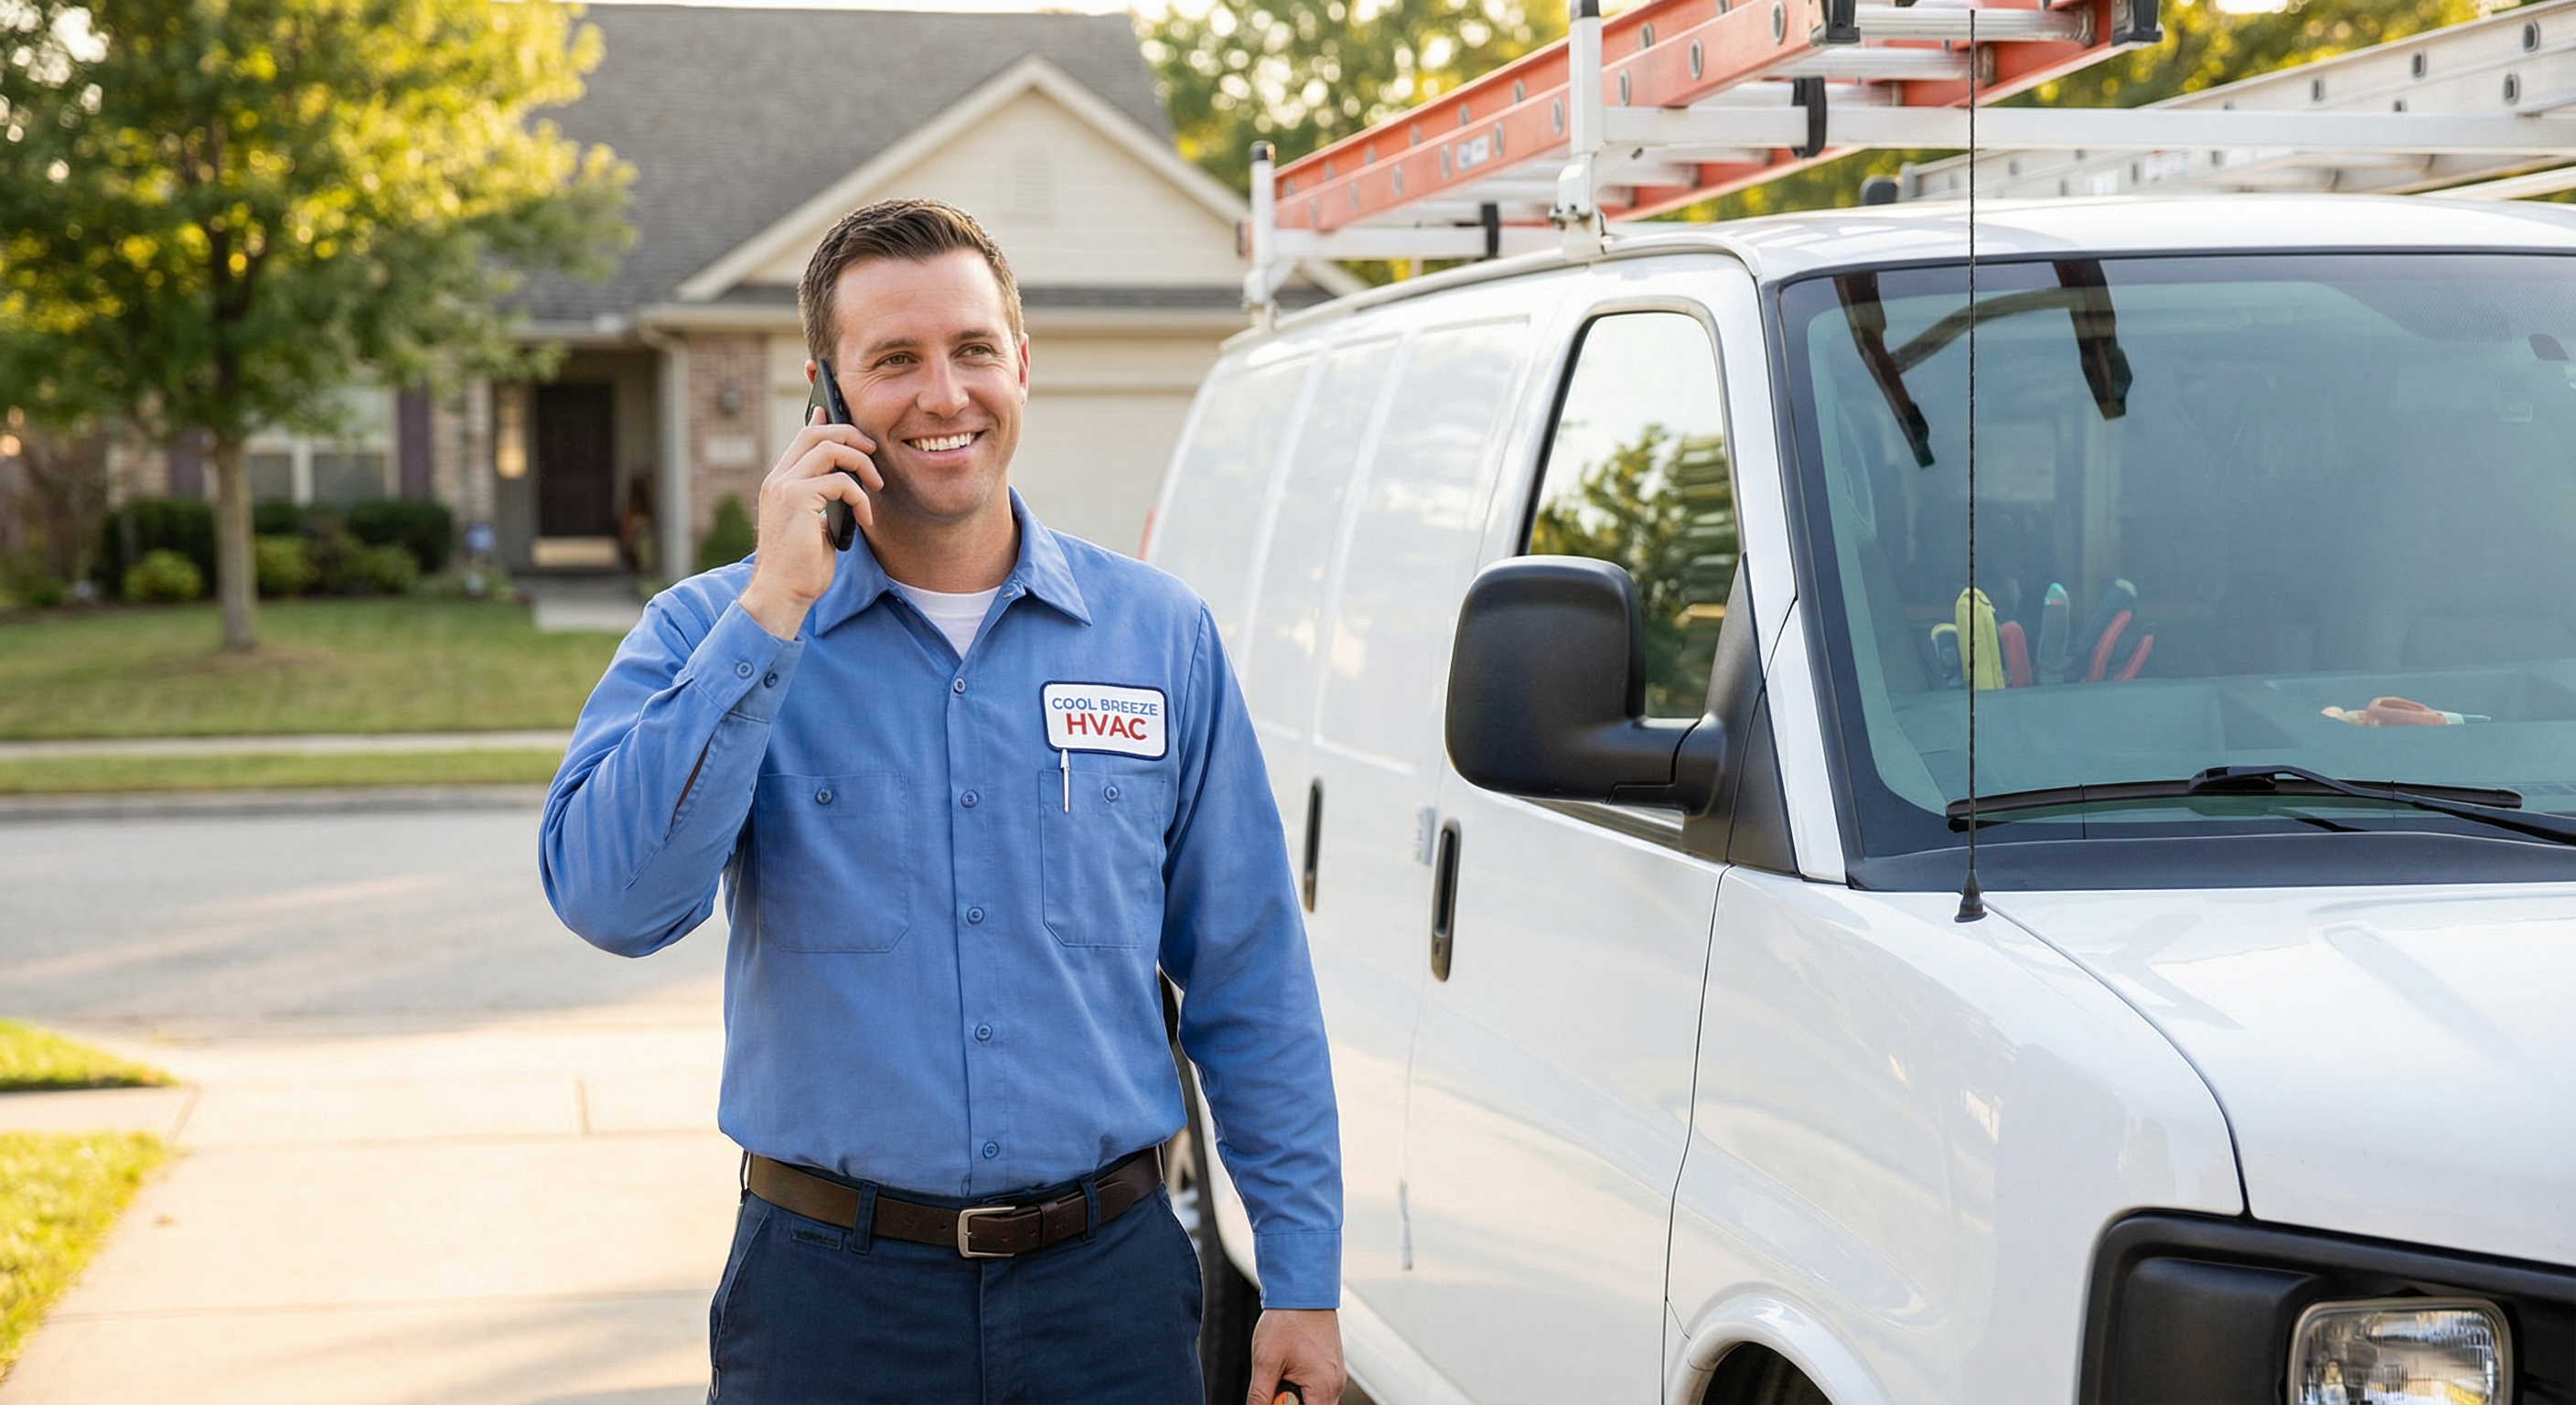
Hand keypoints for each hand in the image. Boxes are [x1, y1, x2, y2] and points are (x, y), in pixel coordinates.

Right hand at [738, 407, 880, 639]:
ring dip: (861, 464)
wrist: (782, 594)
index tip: (846, 418)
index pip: (803, 438)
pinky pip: (840, 482)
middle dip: (851, 435)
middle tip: (873, 452)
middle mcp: (778, 480)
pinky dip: (860, 497)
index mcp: (780, 483)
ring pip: (830, 449)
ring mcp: (784, 487)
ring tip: (875, 486)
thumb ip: (824, 500)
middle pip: (816, 433)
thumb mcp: (815, 525)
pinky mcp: (797, 500)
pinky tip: (865, 518)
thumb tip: (844, 484)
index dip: (826, 422)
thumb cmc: (801, 567)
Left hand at [1246, 1308, 1343, 1404]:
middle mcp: (1335, 1385)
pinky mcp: (1330, 1368)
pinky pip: (1317, 1389)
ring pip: (1314, 1402)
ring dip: (1294, 1396)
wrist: (1303, 1289)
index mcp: (1324, 1388)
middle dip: (1288, 1404)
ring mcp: (1334, 1376)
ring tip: (1279, 1375)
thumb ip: (1260, 1396)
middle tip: (1273, 1387)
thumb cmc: (1288, 1319)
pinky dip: (1301, 1386)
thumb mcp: (1266, 1362)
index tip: (1272, 1400)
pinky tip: (1287, 1370)